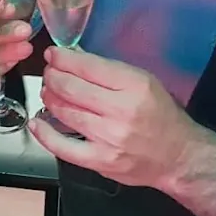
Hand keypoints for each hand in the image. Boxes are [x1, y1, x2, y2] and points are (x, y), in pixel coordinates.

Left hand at [27, 46, 189, 188]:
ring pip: (65, 112)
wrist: (178, 156)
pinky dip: (45, 134)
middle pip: (71, 87)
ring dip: (49, 98)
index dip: (63, 58)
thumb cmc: (161, 115)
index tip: (53, 54)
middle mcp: (122, 110)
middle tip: (49, 73)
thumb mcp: (144, 82)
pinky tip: (37, 122)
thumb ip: (110, 71)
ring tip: (47, 92)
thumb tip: (74, 57)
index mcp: (135, 86)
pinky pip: (63, 147)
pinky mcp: (101, 161)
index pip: (88, 67)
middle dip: (52, 76)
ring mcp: (109, 138)